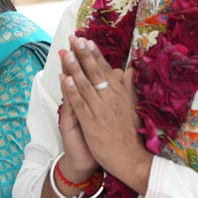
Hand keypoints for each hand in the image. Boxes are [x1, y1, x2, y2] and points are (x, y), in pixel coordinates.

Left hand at [59, 36, 152, 192]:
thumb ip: (128, 88)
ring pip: (85, 85)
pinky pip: (79, 103)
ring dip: (74, 68)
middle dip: (83, 54)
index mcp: (120, 94)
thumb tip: (128, 70)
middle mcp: (111, 99)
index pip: (105, 69)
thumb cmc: (130, 134)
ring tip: (65, 53)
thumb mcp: (132, 108)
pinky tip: (65, 79)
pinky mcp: (91, 123)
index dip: (95, 54)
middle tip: (74, 38)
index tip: (87, 40)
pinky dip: (72, 91)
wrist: (130, 159)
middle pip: (94, 72)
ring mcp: (100, 110)